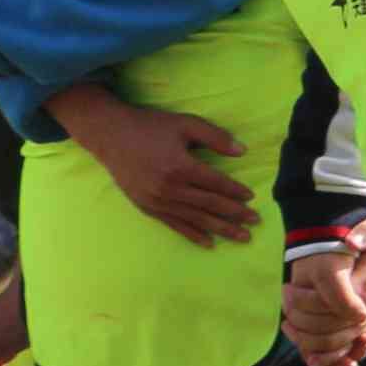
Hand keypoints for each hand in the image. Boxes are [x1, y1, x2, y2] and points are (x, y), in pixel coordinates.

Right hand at [59, 84, 255, 244]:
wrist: (110, 136)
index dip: (236, 191)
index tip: (251, 198)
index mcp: (181, 166)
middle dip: (235, 214)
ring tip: (242, 237)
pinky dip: (194, 235)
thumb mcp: (185, 123)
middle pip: (210, 205)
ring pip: (196, 219)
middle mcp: (170, 188)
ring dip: (221, 229)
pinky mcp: (148, 208)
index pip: (216, 184)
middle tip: (255, 222)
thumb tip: (242, 151)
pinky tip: (210, 243)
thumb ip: (215, 136)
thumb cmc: (150, 126)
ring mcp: (158, 201)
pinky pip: (176, 225)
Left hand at [281, 221, 365, 365]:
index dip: (307, 303)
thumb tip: (351, 240)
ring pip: (341, 343)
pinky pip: (351, 346)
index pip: (333, 305)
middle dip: (306, 329)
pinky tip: (310, 354)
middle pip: (334, 330)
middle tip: (285, 318)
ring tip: (290, 329)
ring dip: (315, 344)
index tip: (287, 290)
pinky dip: (331, 354)